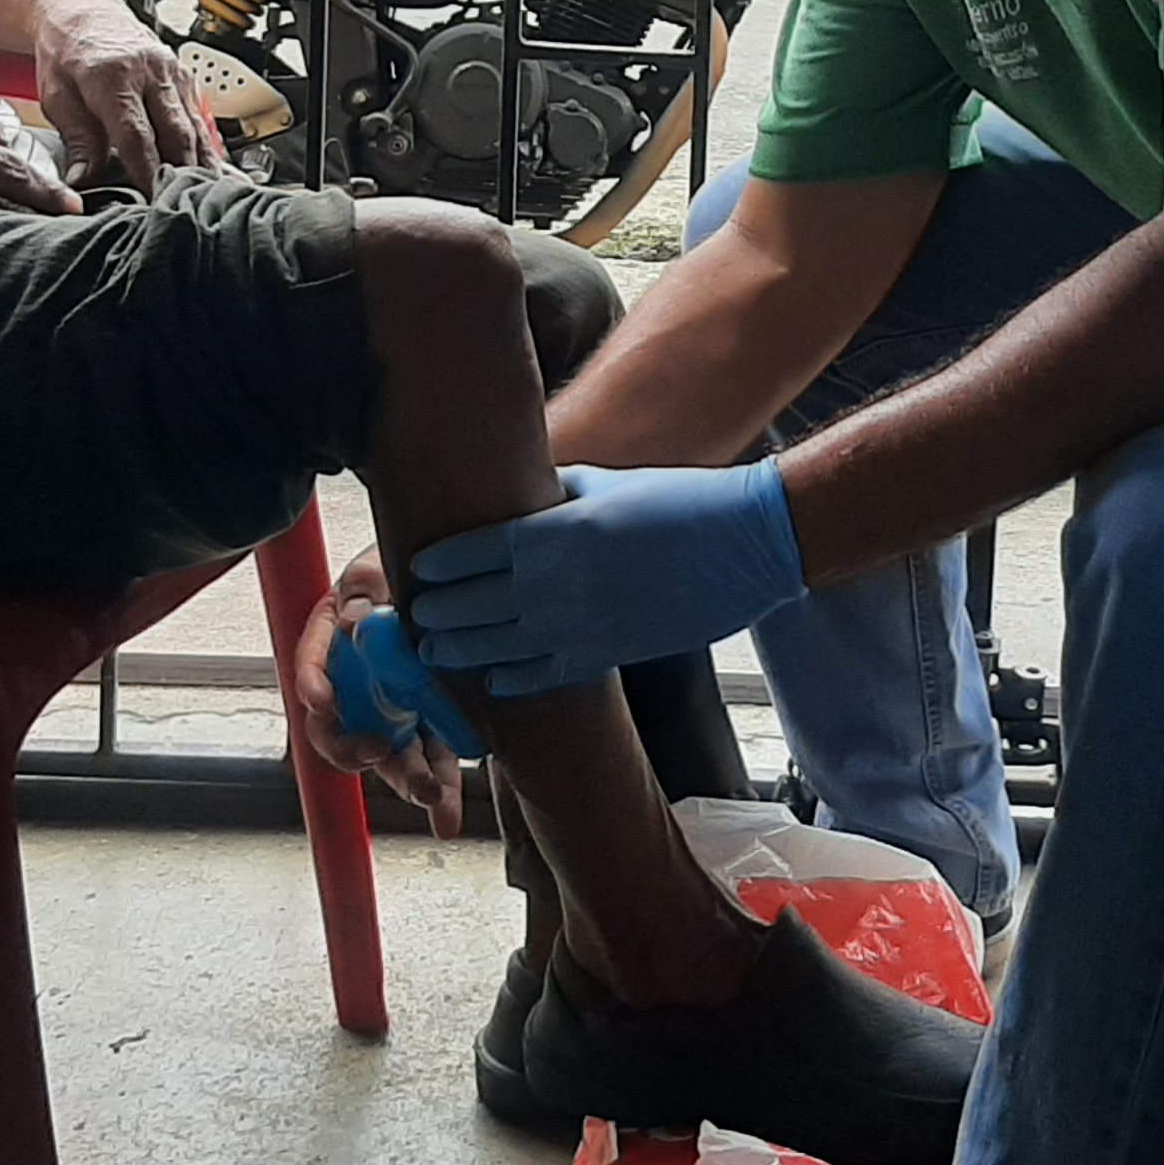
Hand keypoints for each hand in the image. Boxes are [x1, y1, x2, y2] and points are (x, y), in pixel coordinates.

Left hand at [28, 0, 208, 194]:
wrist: (81, 14)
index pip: (136, 135)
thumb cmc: (67, 54)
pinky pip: (200, 118)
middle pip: (175, 133)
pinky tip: (214, 173)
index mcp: (113, 76)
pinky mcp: (184, 77)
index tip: (151, 200)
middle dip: (181, 175)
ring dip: (201, 165)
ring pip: (195, 128)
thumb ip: (77, 140)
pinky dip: (206, 148)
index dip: (146, 172)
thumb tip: (83, 180)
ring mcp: (172, 73)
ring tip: (206, 198)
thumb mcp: (58, 97)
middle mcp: (150, 72)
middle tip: (183, 207)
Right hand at [288, 549, 465, 831]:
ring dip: (407, 780)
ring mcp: (394, 708)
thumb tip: (350, 618)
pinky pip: (433, 759)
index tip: (322, 700)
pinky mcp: (431, 724)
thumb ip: (364, 582)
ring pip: (391, 754)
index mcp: (336, 640)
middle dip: (356, 750)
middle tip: (378, 753)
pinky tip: (447, 817)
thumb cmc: (407, 566)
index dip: (313, 683)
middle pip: (343, 727)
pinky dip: (440, 789)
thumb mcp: (382, 563)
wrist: (457, 578)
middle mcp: (358, 682)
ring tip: (431, 798)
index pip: (312, 664)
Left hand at [409, 461, 806, 698]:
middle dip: (440, 613)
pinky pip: (546, 674)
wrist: (745, 545)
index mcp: (558, 532)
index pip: (476, 551)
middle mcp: (561, 582)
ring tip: (436, 651)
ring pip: (501, 647)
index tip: (419, 570)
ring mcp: (584, 625)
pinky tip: (491, 679)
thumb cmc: (679, 502)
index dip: (441, 564)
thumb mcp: (607, 484)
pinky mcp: (610, 653)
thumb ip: (555, 494)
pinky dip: (513, 680)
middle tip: (417, 617)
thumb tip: (519, 496)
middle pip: (477, 605)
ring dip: (462, 651)